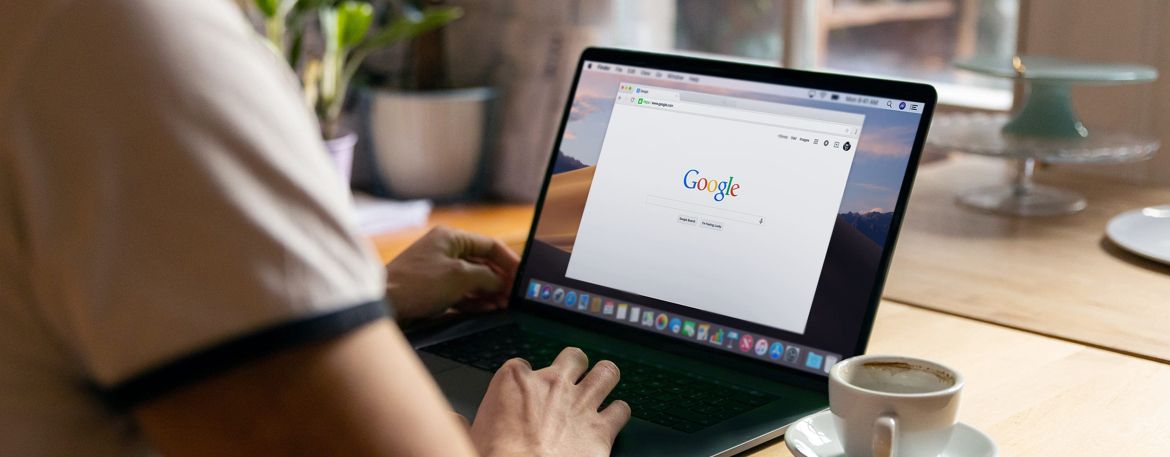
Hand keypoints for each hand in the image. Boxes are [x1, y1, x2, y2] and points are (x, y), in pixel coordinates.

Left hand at [385, 226, 518, 324]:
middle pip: (483, 263)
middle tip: (514, 296)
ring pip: (473, 280)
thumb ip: (487, 277)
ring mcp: (439, 270)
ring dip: (489, 293)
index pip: (490, 245)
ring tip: (504, 305)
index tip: (522, 277)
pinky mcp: (433, 289)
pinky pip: (461, 293)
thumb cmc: (417, 284)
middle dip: (500, 280)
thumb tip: (502, 282)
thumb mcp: (460, 277)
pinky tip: (488, 309)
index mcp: (451, 238)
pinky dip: (475, 301)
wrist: (384, 304)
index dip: (509, 261)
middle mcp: (445, 250)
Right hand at [469, 348, 630, 456]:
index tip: (524, 390)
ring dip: (605, 377)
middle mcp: (551, 385)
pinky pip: (621, 409)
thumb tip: (451, 420)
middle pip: (572, 357)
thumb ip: (461, 424)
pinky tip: (615, 416)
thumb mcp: (468, 438)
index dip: (525, 377)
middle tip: (572, 377)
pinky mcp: (602, 428)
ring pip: (606, 372)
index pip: (522, 365)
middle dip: (574, 365)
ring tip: (603, 381)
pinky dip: (619, 412)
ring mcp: (580, 403)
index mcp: (514, 381)